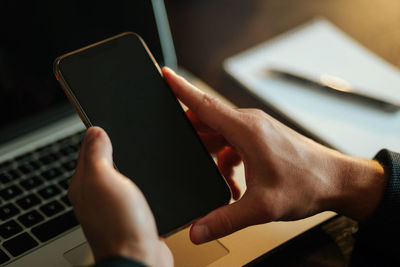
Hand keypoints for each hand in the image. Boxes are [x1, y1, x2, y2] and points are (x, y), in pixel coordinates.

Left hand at [69, 127, 172, 266]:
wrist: (142, 258)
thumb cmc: (121, 226)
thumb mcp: (104, 180)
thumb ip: (96, 154)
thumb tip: (95, 131)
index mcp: (84, 184)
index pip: (87, 149)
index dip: (98, 133)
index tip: (109, 120)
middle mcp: (97, 194)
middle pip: (105, 161)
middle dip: (117, 148)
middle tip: (128, 135)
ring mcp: (116, 204)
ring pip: (123, 176)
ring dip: (132, 165)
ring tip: (140, 154)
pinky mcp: (133, 213)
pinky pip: (136, 190)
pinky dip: (143, 182)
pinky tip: (151, 178)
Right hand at [162, 67, 386, 244]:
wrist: (338, 181)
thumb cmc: (308, 184)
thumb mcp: (262, 206)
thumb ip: (225, 219)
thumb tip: (198, 230)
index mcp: (246, 130)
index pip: (204, 104)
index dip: (180, 89)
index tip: (164, 74)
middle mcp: (251, 124)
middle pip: (208, 121)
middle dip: (191, 135)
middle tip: (178, 149)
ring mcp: (257, 130)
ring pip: (221, 135)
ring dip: (213, 156)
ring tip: (219, 181)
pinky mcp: (263, 139)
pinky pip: (234, 144)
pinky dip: (227, 161)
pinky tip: (234, 184)